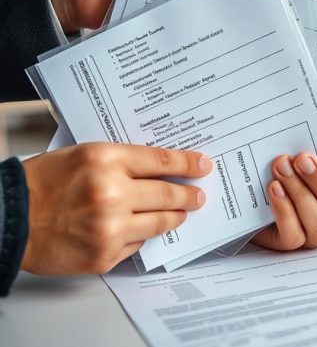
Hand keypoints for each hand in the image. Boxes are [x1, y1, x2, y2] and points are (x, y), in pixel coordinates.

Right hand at [20, 143, 212, 274]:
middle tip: (198, 196)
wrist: (9, 218)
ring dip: (173, 217)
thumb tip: (161, 168)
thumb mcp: (84, 155)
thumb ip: (123, 161)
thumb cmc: (42, 184)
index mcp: (105, 160)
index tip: (203, 166)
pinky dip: (138, 237)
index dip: (189, 164)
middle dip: (188, 195)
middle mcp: (111, 193)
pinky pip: (137, 245)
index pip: (162, 161)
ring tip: (179, 213)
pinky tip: (135, 230)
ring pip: (160, 223)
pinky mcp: (105, 255)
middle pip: (168, 194)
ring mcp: (110, 227)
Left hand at [252, 154, 316, 250]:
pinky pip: (293, 235)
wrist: (253, 193)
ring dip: (300, 193)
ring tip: (282, 168)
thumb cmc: (287, 172)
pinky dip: (284, 210)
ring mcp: (312, 235)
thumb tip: (315, 143)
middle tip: (302, 160)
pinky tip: (275, 189)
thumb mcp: (306, 161)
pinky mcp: (288, 243)